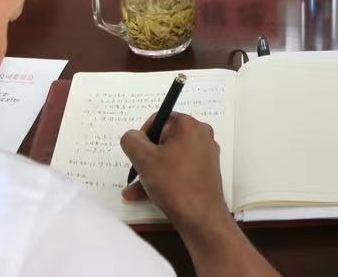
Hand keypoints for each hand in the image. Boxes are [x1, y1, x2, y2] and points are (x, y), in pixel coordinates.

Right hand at [121, 112, 233, 234]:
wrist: (201, 217)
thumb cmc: (173, 183)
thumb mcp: (144, 159)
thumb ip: (132, 141)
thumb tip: (133, 136)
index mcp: (188, 125)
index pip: (158, 120)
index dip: (143, 137)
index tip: (137, 155)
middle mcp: (201, 135)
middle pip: (164, 140)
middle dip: (145, 158)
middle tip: (136, 173)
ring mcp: (205, 154)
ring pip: (170, 157)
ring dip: (151, 171)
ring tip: (134, 190)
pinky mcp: (206, 171)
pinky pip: (179, 169)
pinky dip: (164, 178)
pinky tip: (146, 194)